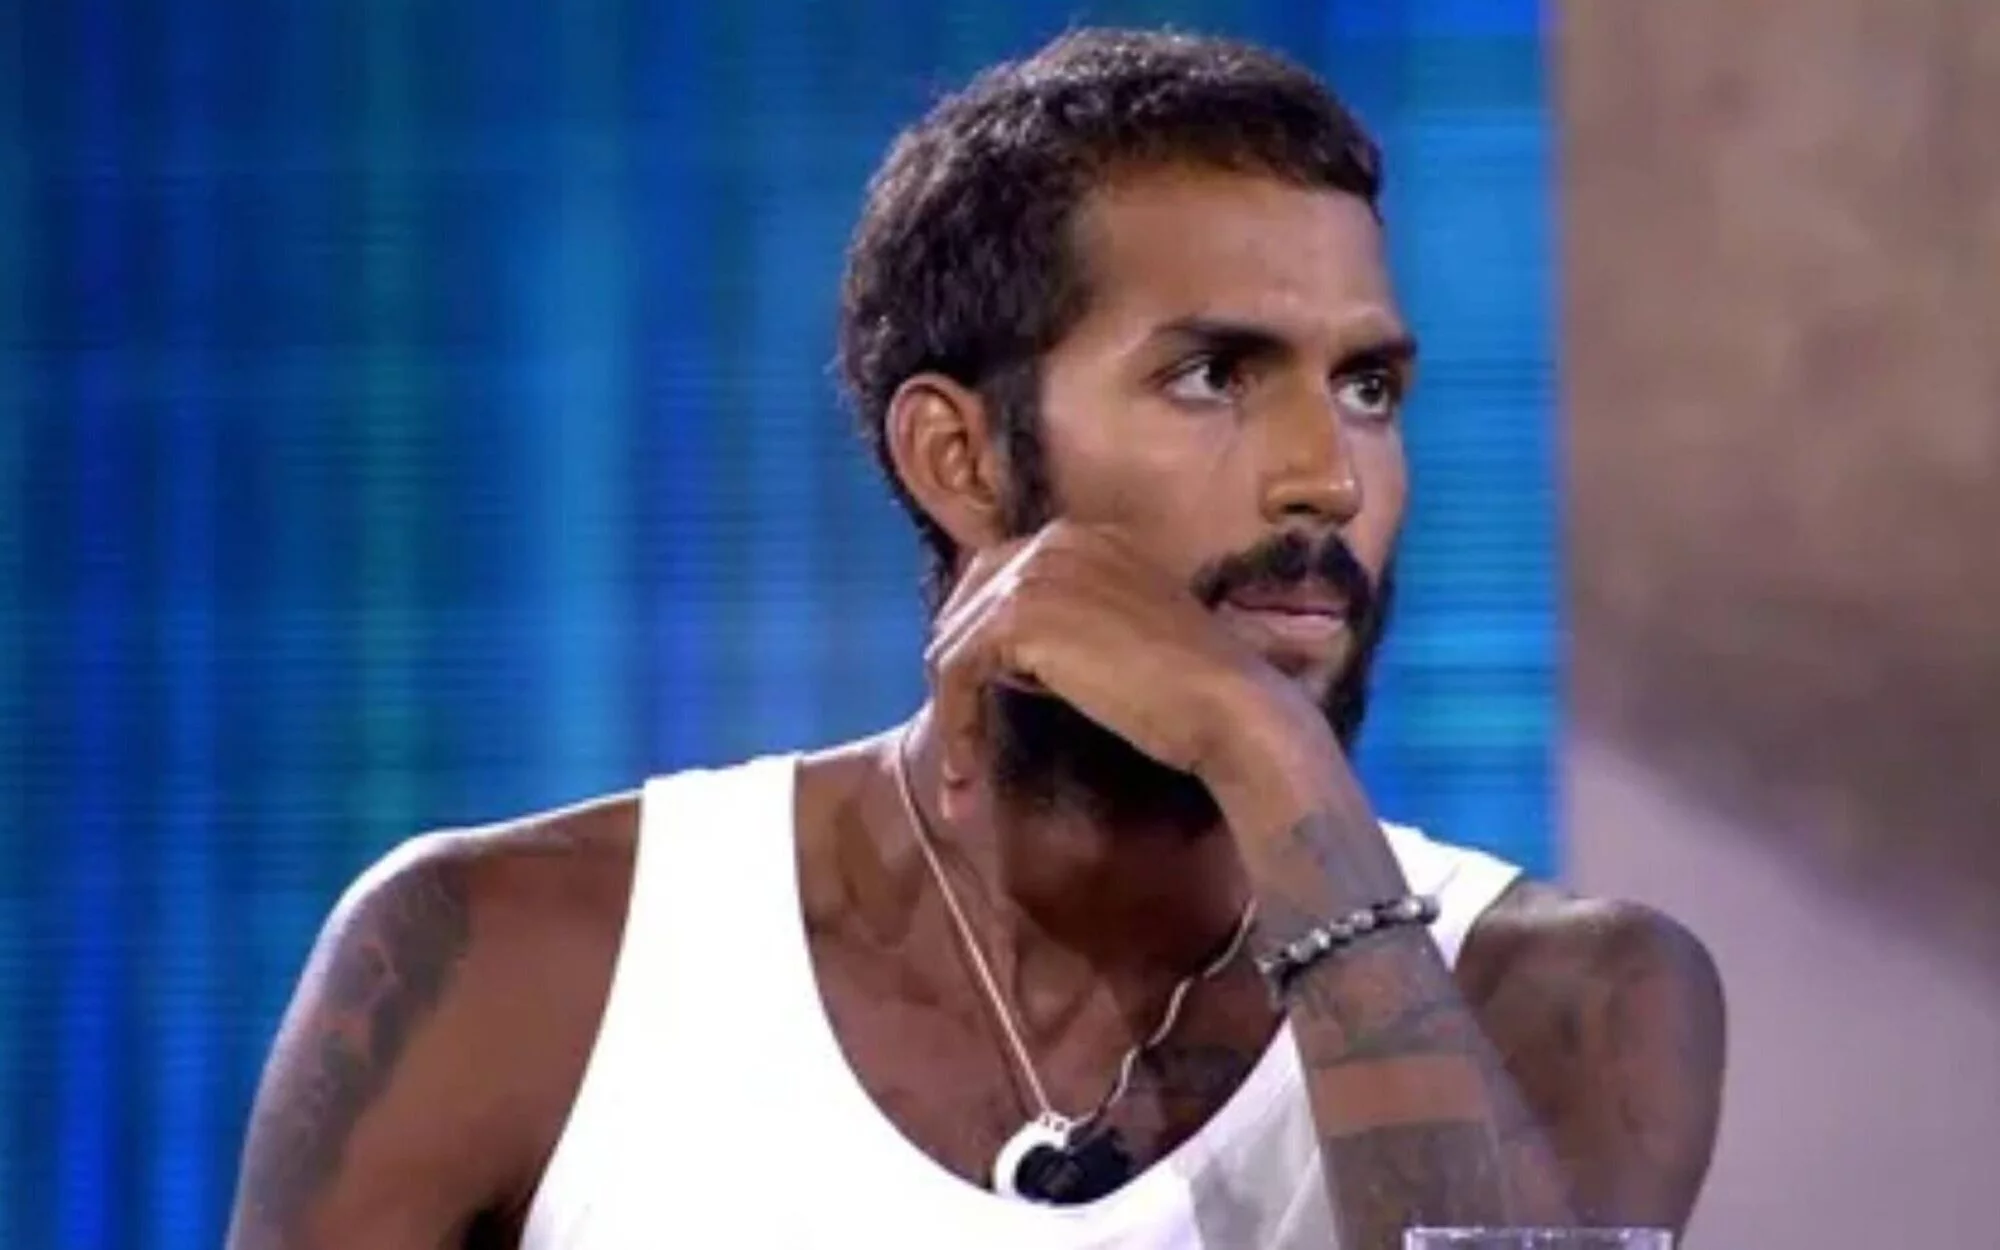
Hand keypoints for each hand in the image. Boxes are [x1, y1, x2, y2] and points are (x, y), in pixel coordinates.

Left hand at [925, 521, 1327, 821]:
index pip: (995, 581)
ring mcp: (1032, 573)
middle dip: (954, 676)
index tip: (976, 708)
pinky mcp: (1017, 617)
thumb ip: (1065, 630)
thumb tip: (1000, 662)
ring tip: (960, 781)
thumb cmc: (1188, 687)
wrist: (1227, 702)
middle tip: (959, 746)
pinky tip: (963, 778)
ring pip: (951, 645)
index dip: (979, 647)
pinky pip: (954, 672)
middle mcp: (1050, 540)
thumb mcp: (1116, 639)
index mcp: (1079, 537)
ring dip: (951, 714)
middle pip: (963, 607)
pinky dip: (954, 727)